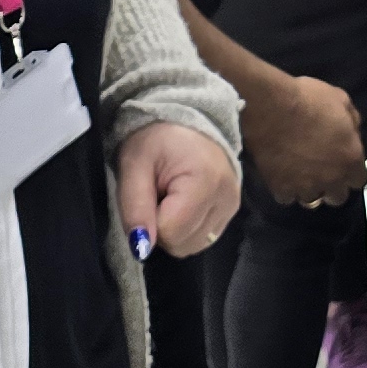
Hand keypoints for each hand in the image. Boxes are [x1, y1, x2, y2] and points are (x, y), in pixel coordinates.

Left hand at [117, 120, 240, 255]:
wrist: (183, 119)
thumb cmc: (155, 138)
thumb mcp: (134, 164)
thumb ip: (135, 207)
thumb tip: (141, 249)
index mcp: (204, 181)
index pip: (170, 232)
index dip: (149, 219)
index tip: (149, 193)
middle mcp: (226, 197)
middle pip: (182, 244)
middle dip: (161, 227)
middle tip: (157, 194)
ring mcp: (232, 205)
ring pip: (193, 246)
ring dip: (175, 230)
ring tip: (170, 198)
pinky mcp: (232, 209)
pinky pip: (203, 238)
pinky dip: (187, 228)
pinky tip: (183, 204)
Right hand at [243, 70, 366, 206]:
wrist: (270, 107)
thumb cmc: (308, 99)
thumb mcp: (341, 100)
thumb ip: (352, 123)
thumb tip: (352, 134)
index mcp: (351, 158)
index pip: (360, 180)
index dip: (351, 171)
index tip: (342, 163)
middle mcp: (332, 179)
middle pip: (337, 197)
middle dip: (332, 185)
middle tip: (321, 170)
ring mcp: (306, 187)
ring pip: (311, 200)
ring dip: (308, 188)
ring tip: (299, 174)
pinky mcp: (281, 189)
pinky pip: (287, 197)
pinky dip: (285, 188)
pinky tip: (281, 174)